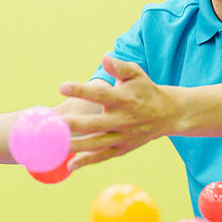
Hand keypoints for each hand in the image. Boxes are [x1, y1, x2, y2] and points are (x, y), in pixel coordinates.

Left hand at [59, 54, 176, 169]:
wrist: (168, 114)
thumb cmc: (144, 89)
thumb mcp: (136, 74)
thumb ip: (119, 66)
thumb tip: (105, 57)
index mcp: (124, 99)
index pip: (100, 94)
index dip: (81, 90)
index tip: (62, 86)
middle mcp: (123, 119)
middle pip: (95, 124)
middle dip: (73, 125)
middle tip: (52, 125)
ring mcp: (122, 136)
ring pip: (96, 143)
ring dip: (76, 146)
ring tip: (54, 146)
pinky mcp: (122, 149)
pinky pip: (102, 156)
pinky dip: (87, 161)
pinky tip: (69, 164)